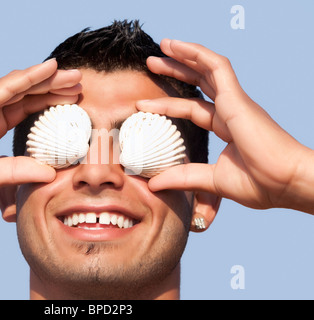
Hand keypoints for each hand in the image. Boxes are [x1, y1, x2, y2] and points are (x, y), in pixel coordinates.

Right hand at [0, 59, 81, 205]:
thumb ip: (18, 171)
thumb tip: (51, 173)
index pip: (29, 112)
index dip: (52, 106)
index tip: (75, 106)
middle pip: (30, 95)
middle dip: (56, 89)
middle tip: (81, 84)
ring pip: (22, 86)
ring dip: (49, 78)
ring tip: (74, 74)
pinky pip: (6, 87)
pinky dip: (28, 76)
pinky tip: (48, 69)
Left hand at [137, 39, 313, 213]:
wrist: (287, 183)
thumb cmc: (261, 185)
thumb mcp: (212, 180)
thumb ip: (182, 178)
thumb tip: (152, 184)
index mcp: (228, 127)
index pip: (193, 108)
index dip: (168, 105)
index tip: (142, 105)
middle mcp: (231, 110)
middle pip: (199, 83)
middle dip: (176, 71)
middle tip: (151, 63)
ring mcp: (236, 102)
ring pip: (207, 69)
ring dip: (184, 56)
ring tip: (161, 47)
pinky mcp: (238, 98)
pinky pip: (217, 66)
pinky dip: (197, 54)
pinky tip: (177, 47)